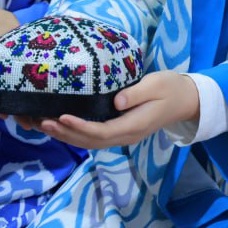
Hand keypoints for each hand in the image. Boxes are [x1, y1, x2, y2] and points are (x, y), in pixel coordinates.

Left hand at [18, 70, 199, 148]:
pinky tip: (60, 125)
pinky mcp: (118, 129)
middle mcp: (126, 135)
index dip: (80, 127)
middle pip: (91, 142)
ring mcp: (122, 135)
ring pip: (90, 142)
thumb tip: (115, 101)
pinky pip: (93, 137)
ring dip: (66, 136)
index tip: (62, 116)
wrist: (185, 100)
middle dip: (65, 134)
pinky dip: (74, 133)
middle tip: (42, 122)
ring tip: (43, 125)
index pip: (102, 132)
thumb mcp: (157, 85)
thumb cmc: (171, 88)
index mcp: (134, 125)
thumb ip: (136, 93)